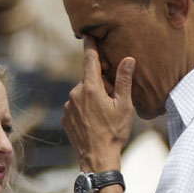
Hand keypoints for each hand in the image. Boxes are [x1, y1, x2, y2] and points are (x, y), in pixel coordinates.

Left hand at [62, 37, 135, 171]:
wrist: (97, 158)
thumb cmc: (114, 132)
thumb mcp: (124, 106)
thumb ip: (124, 80)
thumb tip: (128, 59)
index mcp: (90, 88)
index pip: (90, 59)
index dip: (90, 45)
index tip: (87, 34)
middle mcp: (75, 93)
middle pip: (90, 80)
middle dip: (101, 86)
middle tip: (113, 103)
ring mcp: (68, 106)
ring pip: (83, 94)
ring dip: (93, 99)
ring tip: (104, 116)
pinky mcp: (65, 117)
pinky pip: (77, 106)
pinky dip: (85, 110)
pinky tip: (94, 122)